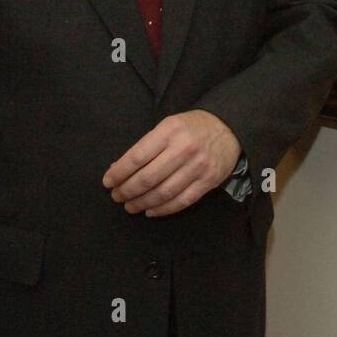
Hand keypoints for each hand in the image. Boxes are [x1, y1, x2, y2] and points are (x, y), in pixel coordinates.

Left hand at [103, 110, 242, 216]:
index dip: (119, 173)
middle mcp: (184, 148)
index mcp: (170, 131)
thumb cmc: (191, 127)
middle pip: (148, 178)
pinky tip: (151, 210)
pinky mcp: (209, 181)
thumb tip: (118, 169)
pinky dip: (163, 209)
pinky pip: (182, 201)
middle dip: (127, 191)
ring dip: (142, 203)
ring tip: (131, 206)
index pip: (137, 157)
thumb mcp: (168, 126)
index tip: (108, 182)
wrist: (228, 128)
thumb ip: (146, 145)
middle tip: (117, 197)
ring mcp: (198, 166)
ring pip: (163, 193)